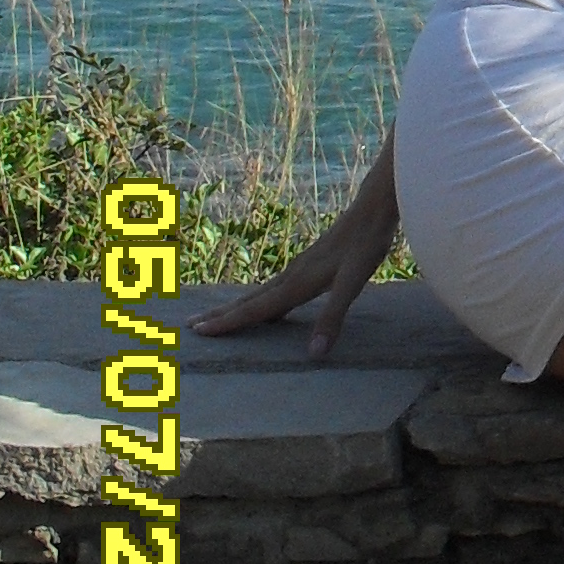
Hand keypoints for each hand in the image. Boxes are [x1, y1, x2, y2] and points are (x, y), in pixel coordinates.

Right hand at [189, 139, 400, 361]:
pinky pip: (274, 288)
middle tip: (191, 326)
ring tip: (216, 317)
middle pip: (249, 300)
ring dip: (236, 307)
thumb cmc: (365, 244)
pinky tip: (265, 306)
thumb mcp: (353, 283)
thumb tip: (313, 354)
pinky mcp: (308, 265)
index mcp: (296, 283)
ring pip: (260, 293)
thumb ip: (332, 318)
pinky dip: (259, 300)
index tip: (198, 331)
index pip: (255, 309)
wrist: (372, 209)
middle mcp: (291, 276)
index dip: (228, 322)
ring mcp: (298, 269)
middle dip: (221, 315)